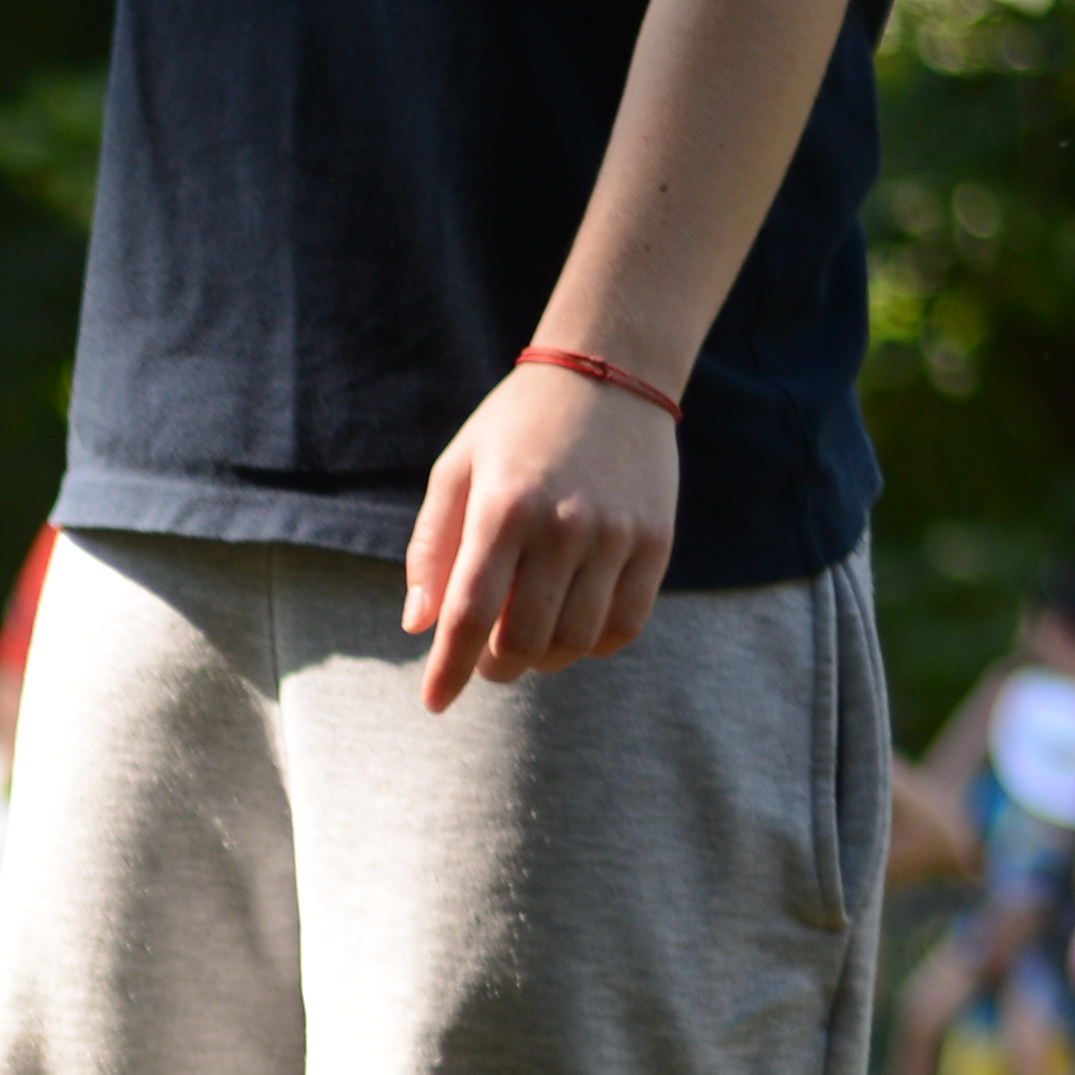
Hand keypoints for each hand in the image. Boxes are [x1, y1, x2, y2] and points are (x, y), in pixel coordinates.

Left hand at [399, 361, 679, 714]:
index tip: (435, 702)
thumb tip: (418, 626)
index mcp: (504, 509)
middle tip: (485, 658)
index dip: (448, 670)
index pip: (469, 616)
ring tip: (527, 639)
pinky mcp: (656, 540)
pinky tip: (573, 628)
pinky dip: (594, 645)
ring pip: (575, 642)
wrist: (610, 372)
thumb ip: (432, 549)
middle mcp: (564, 526)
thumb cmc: (517, 427)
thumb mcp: (456, 470)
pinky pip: (625, 625)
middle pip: (523, 641)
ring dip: (542, 660)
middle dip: (494, 667)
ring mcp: (616, 535)